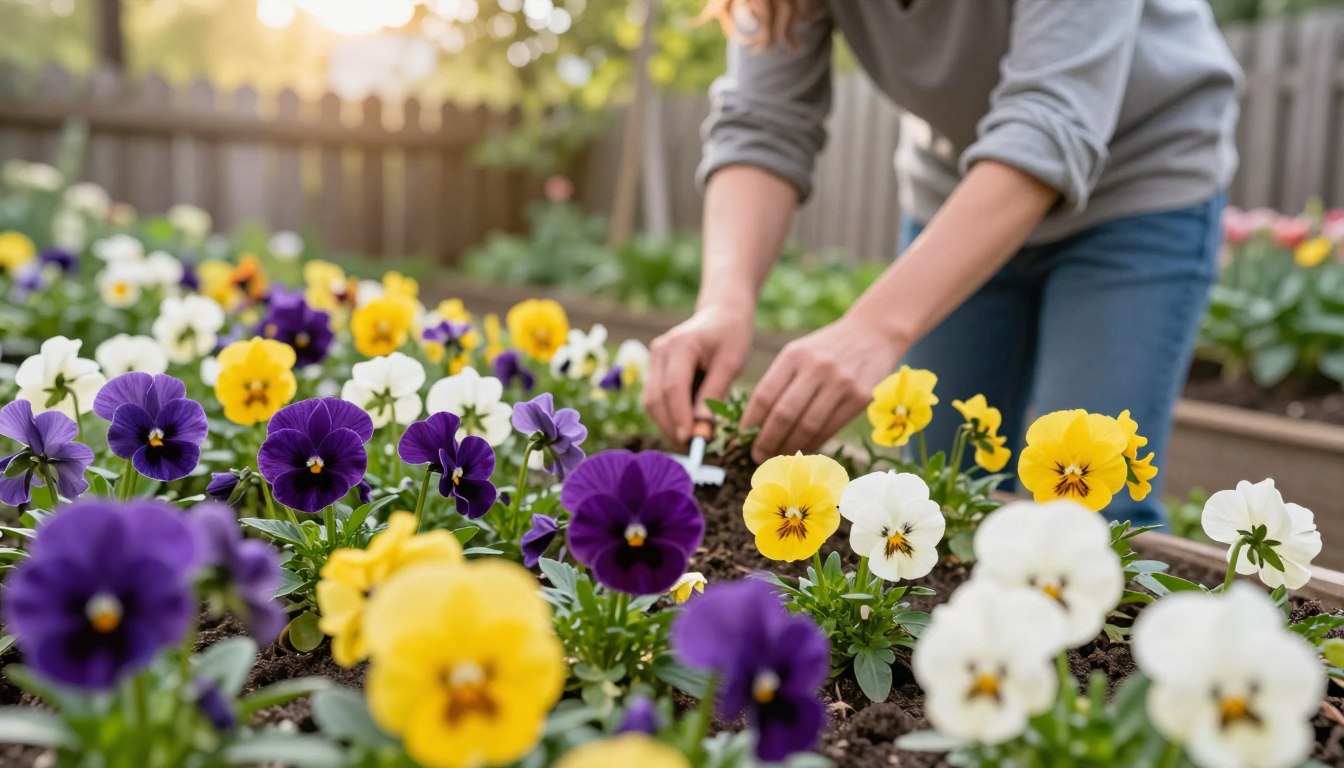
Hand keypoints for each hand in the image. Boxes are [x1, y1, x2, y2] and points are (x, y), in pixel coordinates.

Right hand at [645, 305, 753, 443]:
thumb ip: (714, 393)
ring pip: (651, 401)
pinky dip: (668, 414)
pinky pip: (655, 396)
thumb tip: (702, 427)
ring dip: (667, 423)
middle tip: (692, 448)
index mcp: (681, 344)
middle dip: (672, 426)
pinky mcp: (654, 366)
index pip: (673, 388)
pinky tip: (685, 424)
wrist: (721, 314)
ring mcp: (654, 357)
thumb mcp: (731, 363)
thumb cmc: (731, 336)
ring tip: (691, 439)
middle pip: (656, 398)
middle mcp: (660, 350)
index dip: (680, 417)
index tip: (692, 440)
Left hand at [743, 314, 905, 462]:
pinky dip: (813, 444)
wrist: (873, 334)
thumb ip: (779, 382)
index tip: (743, 437)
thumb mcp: (799, 353)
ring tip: (778, 458)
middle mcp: (817, 368)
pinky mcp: (860, 397)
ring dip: (789, 448)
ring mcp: (841, 383)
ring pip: (807, 426)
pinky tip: (802, 450)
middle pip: (784, 415)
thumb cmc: (826, 349)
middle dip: (767, 441)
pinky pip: (830, 429)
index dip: (751, 421)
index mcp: (794, 355)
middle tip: (757, 456)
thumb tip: (757, 425)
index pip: (765, 395)